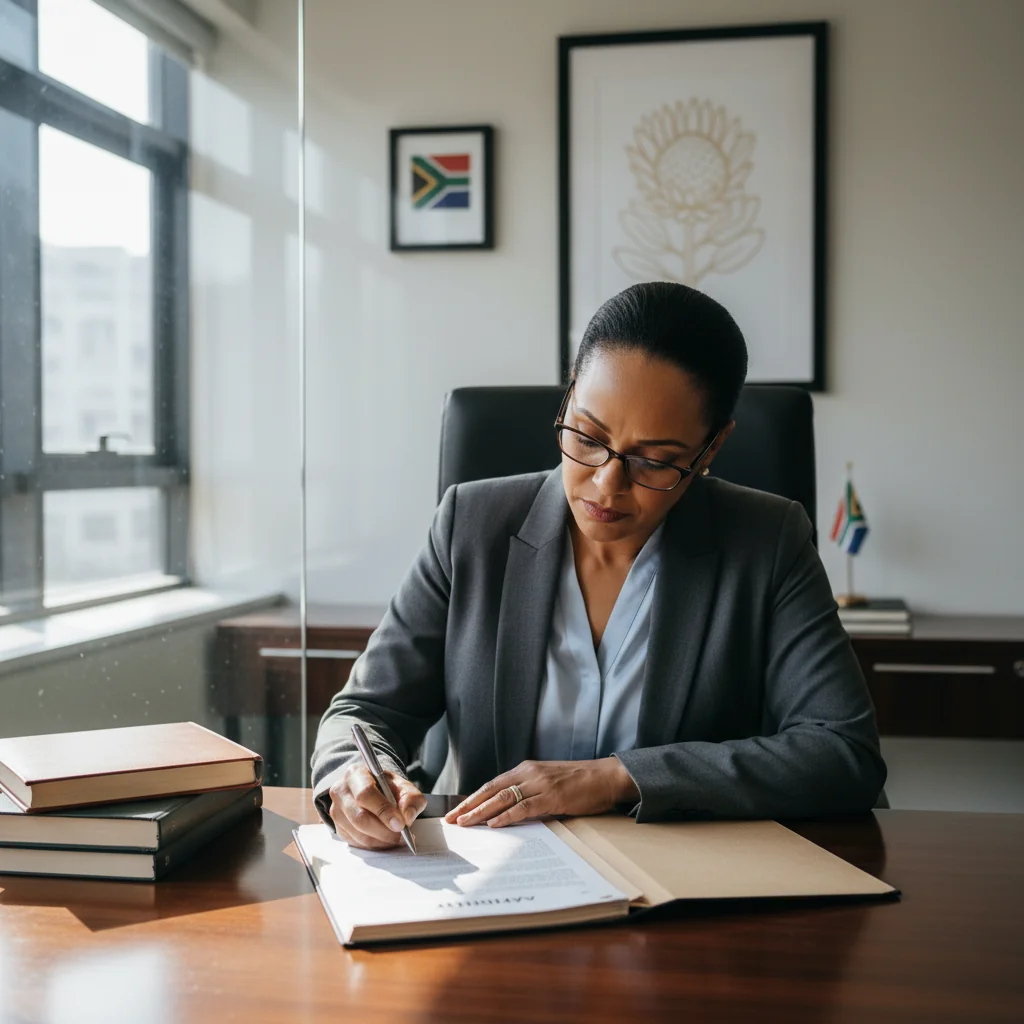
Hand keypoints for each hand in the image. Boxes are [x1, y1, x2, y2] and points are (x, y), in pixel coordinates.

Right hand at [327, 761, 426, 849]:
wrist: (375, 791)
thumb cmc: (387, 788)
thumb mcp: (404, 786)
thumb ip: (411, 798)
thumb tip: (407, 817)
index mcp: (356, 774)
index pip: (366, 793)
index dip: (383, 811)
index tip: (400, 824)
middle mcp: (341, 791)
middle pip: (359, 817)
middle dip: (383, 831)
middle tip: (401, 836)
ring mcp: (336, 811)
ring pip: (357, 833)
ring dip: (380, 840)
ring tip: (397, 839)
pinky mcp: (338, 827)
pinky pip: (355, 842)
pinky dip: (373, 845)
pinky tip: (385, 840)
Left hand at [444, 758, 639, 828]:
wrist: (607, 776)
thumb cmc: (580, 782)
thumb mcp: (548, 782)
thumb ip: (529, 792)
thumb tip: (508, 811)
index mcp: (526, 769)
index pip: (492, 784)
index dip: (472, 798)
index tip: (457, 811)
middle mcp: (529, 773)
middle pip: (491, 790)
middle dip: (469, 805)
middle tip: (451, 820)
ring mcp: (540, 783)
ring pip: (503, 798)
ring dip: (481, 812)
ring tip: (465, 823)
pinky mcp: (552, 796)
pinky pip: (524, 807)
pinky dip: (507, 816)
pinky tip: (494, 824)